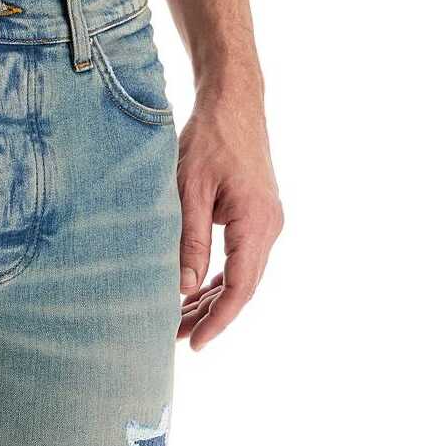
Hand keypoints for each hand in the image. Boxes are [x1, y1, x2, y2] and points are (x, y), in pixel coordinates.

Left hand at [176, 82, 282, 350]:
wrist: (234, 102)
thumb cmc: (209, 139)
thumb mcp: (190, 191)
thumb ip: (189, 242)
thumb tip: (184, 291)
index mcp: (256, 222)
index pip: (240, 287)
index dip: (218, 320)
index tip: (195, 343)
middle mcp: (270, 226)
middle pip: (242, 288)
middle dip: (211, 316)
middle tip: (176, 339)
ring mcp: (268, 223)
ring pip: (242, 276)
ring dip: (213, 300)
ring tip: (180, 323)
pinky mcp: (258, 218)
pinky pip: (241, 260)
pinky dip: (219, 280)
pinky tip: (196, 295)